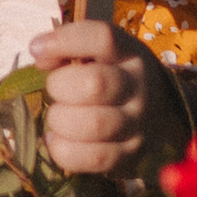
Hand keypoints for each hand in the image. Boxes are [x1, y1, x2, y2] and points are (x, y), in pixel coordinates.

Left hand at [26, 20, 187, 184]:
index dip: (64, 41)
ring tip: (58, 117)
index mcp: (130, 54)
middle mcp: (138, 87)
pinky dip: (63, 149)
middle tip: (56, 90)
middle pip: (95, 84)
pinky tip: (56, 139)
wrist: (159, 117)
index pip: (102, 38)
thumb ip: (67, 50)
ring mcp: (137, 124)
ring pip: (93, 124)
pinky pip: (93, 158)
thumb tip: (40, 53)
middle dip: (60, 86)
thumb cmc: (114, 78)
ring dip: (61, 120)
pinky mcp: (129, 156)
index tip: (36, 48)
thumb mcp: (99, 55)